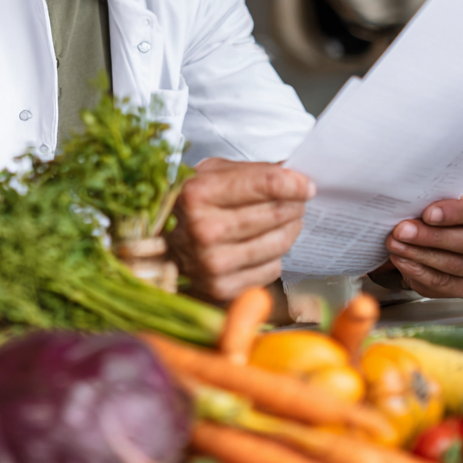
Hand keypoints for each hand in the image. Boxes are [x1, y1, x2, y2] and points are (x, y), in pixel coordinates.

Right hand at [165, 158, 312, 302]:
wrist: (158, 243)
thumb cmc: (190, 203)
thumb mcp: (211, 173)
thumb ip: (253, 173)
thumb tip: (299, 183)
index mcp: (197, 193)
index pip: (267, 185)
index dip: (294, 184)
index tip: (305, 185)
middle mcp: (203, 230)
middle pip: (277, 214)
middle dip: (294, 204)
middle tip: (295, 201)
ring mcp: (211, 263)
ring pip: (279, 243)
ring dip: (290, 230)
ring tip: (284, 221)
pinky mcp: (220, 288)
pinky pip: (270, 271)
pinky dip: (273, 257)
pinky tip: (261, 246)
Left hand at [383, 192, 462, 297]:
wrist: (433, 237)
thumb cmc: (436, 214)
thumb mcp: (435, 200)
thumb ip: (428, 200)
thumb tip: (406, 203)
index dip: (456, 212)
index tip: (428, 213)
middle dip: (432, 237)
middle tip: (402, 231)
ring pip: (456, 265)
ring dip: (420, 255)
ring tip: (395, 245)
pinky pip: (444, 284)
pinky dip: (418, 272)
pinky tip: (401, 260)